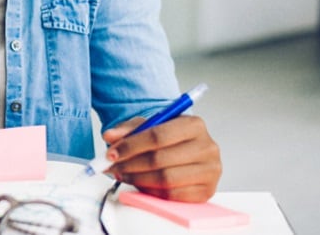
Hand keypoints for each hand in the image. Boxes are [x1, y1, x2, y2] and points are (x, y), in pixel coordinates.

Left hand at [101, 115, 221, 201]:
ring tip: (124, 175)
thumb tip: (110, 136)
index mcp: (194, 125)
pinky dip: (152, 191)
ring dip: (138, 179)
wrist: (188, 150)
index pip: (157, 136)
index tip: (112, 153)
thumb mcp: (149, 125)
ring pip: (166, 179)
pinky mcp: (207, 191)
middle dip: (130, 164)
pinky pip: (173, 195)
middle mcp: (207, 147)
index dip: (131, 146)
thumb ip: (128, 129)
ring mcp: (210, 171)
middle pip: (160, 159)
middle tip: (113, 167)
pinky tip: (140, 184)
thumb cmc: (169, 138)